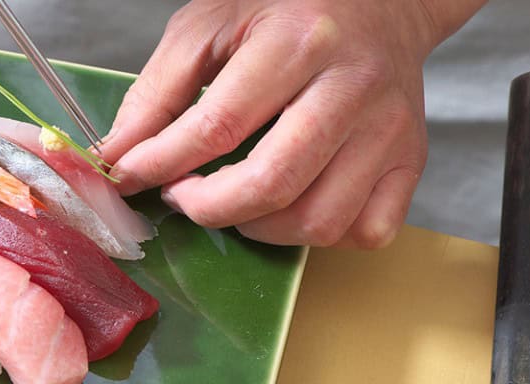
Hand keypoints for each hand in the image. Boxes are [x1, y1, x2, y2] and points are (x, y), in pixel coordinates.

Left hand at [101, 0, 485, 247]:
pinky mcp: (411, 159)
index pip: (219, 125)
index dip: (161, 163)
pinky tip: (289, 207)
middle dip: (207, 208)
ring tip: (230, 201)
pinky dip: (318, 235)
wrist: (380, 2)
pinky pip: (366, 231)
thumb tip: (118, 155)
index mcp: (298, 40)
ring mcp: (389, 129)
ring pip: (319, 220)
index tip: (129, 176)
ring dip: (257, 228)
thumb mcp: (208, 26)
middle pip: (272, 183)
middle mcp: (352, 87)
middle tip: (181, 195)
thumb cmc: (285, 12)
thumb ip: (157, 90)